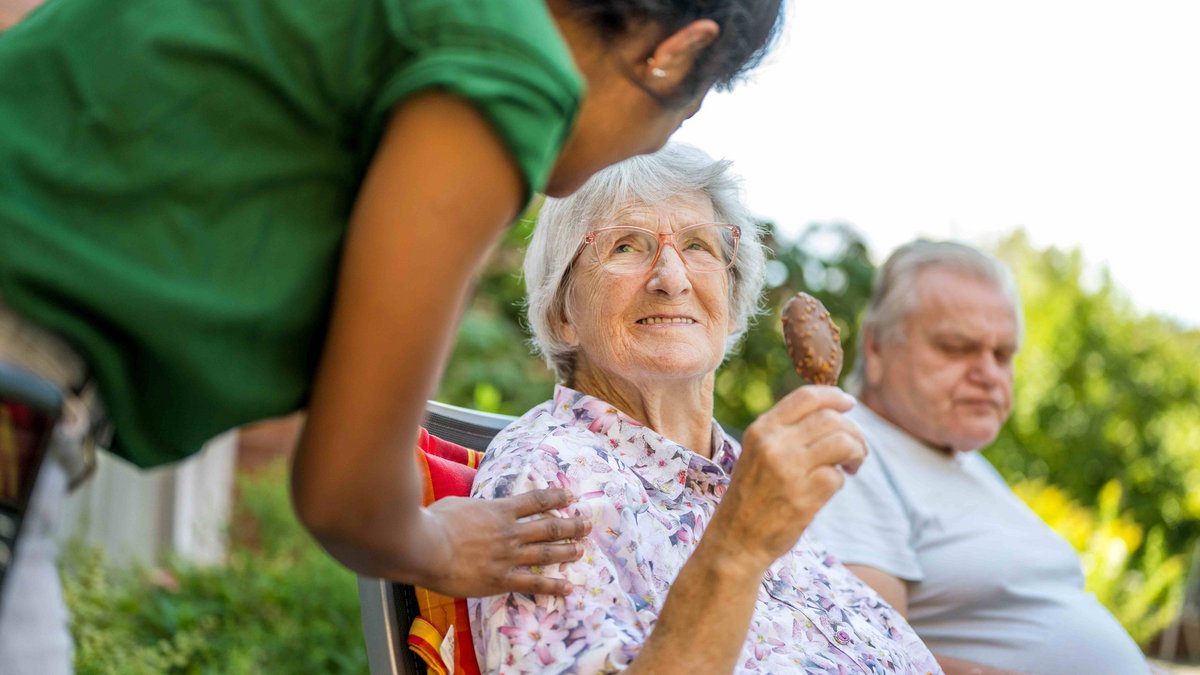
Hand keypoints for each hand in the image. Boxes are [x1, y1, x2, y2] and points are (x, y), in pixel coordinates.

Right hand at [411, 488, 590, 597]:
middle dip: (571, 525)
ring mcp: (508, 556)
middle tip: (587, 524)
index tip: (571, 495)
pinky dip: (553, 585)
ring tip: (582, 550)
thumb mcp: (456, 504)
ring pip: (547, 553)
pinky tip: (569, 587)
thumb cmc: (434, 523)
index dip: (556, 497)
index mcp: (499, 511)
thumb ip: (472, 506)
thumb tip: (473, 507)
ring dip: (568, 551)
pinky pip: (534, 583)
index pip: (535, 501)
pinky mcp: (502, 579)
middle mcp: (510, 532)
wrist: (426, 548)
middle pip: (549, 527)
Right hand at [707, 386, 865, 571]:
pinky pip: (838, 477)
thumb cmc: (751, 496)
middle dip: (854, 431)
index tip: (849, 403)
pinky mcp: (803, 497)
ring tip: (853, 465)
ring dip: (857, 451)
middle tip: (857, 448)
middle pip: (831, 419)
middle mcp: (774, 444)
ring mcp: (789, 471)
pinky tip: (831, 488)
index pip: (807, 396)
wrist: (735, 541)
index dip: (834, 396)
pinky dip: (841, 480)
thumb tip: (832, 414)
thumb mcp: (757, 454)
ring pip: (842, 442)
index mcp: (761, 429)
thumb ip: (785, 433)